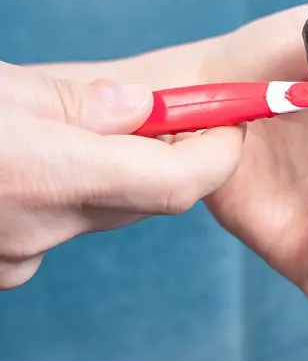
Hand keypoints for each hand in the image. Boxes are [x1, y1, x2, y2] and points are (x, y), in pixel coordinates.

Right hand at [0, 62, 243, 288]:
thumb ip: (79, 102)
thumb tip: (141, 106)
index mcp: (53, 176)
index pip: (179, 182)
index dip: (218, 154)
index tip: (232, 122)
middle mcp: (44, 230)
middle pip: (145, 197)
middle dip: (163, 155)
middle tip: (160, 112)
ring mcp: (18, 258)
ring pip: (99, 213)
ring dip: (105, 173)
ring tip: (64, 127)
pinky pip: (54, 229)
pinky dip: (59, 196)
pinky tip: (25, 165)